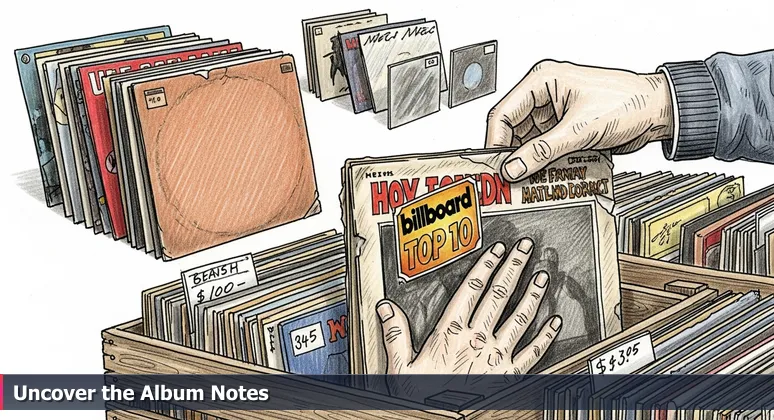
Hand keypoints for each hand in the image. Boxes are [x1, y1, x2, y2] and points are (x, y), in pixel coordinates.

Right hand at [375, 238, 561, 396]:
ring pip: (520, 318)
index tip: (496, 249)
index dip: (486, 265)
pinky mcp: (510, 375)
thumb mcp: (400, 368)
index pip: (472, 289)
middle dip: (514, 268)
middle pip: (499, 295)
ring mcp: (497, 356)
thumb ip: (395, 335)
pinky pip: (533, 352)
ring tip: (542, 276)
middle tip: (526, 248)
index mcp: (451, 333)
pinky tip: (555, 322)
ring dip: (533, 295)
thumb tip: (386, 308)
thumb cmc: (424, 400)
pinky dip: (546, 337)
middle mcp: (477, 339)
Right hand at [485, 60, 673, 181]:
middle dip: (512, 157)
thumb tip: (513, 168)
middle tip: (509, 181)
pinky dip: (543, 165)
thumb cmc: (627, 102)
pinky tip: (544, 179)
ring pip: (527, 144)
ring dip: (528, 164)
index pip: (503, 113)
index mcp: (542, 81)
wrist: (659, 111)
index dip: (495, 142)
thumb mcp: (580, 129)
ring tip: (527, 183)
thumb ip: (542, 151)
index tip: (495, 167)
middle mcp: (543, 96)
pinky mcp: (564, 130)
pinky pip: (544, 151)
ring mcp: (554, 115)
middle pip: (512, 131)